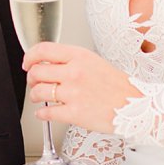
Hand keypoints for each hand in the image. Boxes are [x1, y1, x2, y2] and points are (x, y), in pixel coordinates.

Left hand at [24, 41, 142, 134]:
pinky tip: (47, 112)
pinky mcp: (74, 113)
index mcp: (80, 56)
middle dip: (32, 79)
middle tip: (36, 83)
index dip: (30, 57)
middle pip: (36, 72)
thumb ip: (73, 62)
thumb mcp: (96, 63)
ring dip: (36, 96)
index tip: (27, 63)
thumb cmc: (119, 87)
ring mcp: (73, 93)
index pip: (43, 50)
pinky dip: (42, 114)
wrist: (136, 106)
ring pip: (38, 92)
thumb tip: (50, 64)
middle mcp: (75, 72)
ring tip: (42, 99)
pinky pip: (46, 112)